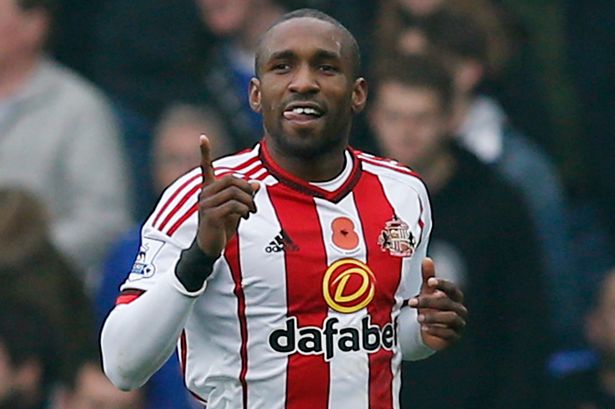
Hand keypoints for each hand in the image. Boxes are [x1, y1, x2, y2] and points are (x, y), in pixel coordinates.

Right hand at [196, 135, 258, 256]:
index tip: (203, 137)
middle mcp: (204, 194)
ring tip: (250, 212)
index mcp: (208, 190)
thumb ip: (244, 196)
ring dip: (248, 202)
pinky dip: (244, 210)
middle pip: (231, 179)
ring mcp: (205, 204)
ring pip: (234, 192)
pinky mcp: (210, 215)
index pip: (205, 168)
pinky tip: (245, 217)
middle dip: (247, 188)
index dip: (204, 152)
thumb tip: (256, 184)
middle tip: (253, 201)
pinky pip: (233, 205)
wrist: (209, 248)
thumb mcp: (235, 210)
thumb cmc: (221, 228)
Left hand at [408, 258, 466, 350]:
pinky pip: (449, 333)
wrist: (431, 331)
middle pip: (447, 303)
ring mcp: (459, 323)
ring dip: (433, 317)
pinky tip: (424, 328)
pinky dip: (436, 330)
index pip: (452, 288)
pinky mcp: (455, 336)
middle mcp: (460, 309)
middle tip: (412, 302)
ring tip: (418, 318)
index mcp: (455, 296)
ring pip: (450, 318)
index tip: (430, 282)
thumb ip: (428, 276)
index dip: (442, 284)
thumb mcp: (428, 292)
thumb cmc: (431, 308)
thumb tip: (427, 259)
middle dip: (428, 302)